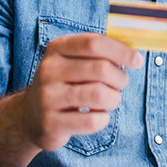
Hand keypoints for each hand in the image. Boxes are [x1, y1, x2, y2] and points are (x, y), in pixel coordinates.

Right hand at [16, 33, 140, 151]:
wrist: (29, 116)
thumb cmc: (63, 84)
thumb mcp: (72, 61)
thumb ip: (98, 53)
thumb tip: (132, 54)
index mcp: (57, 49)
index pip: (94, 43)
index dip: (121, 51)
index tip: (137, 60)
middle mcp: (49, 70)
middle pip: (101, 69)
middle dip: (120, 78)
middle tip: (119, 85)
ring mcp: (48, 97)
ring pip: (100, 95)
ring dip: (114, 99)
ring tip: (109, 101)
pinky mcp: (52, 123)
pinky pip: (92, 120)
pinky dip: (103, 119)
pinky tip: (96, 116)